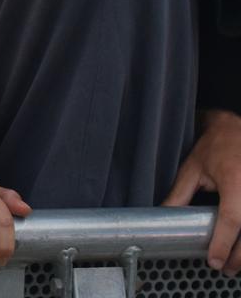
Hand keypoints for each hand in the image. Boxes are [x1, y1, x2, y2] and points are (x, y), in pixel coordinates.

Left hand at [165, 110, 240, 273]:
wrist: (236, 128)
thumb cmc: (215, 146)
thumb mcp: (192, 169)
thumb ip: (179, 194)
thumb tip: (161, 215)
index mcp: (235, 180)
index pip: (232, 218)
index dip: (223, 242)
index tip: (213, 260)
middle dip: (238, 255)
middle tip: (223, 267)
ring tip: (233, 264)